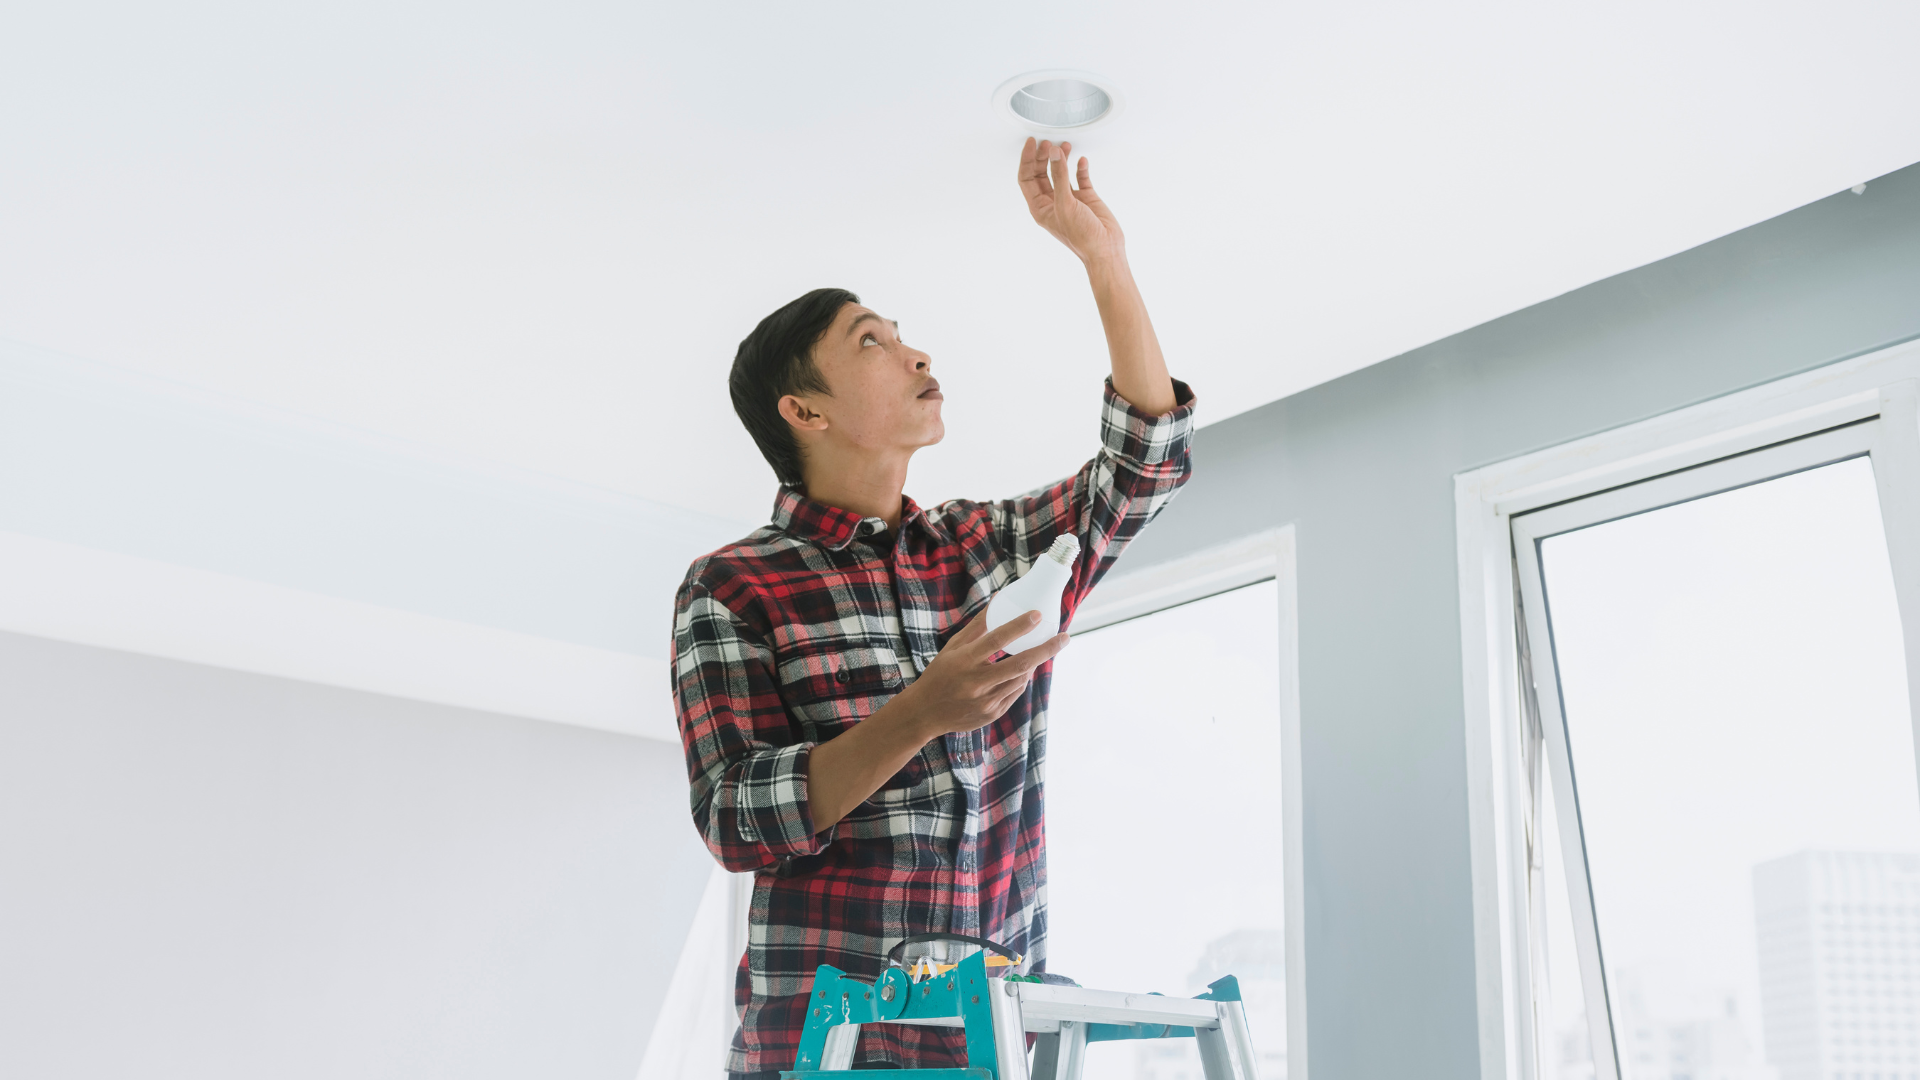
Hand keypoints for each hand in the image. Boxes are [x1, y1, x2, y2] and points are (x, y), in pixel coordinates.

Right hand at [896, 607, 1068, 737]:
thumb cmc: (940, 673)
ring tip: (1042, 650)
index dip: (1020, 626)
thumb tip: (998, 599)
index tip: (1038, 614)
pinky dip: (1021, 679)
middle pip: (1020, 664)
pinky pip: (1015, 692)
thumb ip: (978, 625)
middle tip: (1064, 637)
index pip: (997, 640)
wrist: (925, 713)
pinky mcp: (992, 714)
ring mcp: (986, 701)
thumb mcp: (954, 647)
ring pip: (1021, 678)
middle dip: (1047, 649)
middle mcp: (976, 682)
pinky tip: (1022, 671)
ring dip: (1034, 663)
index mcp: (965, 661)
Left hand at [1017, 137, 1125, 265]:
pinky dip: (1080, 168)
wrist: (1105, 249)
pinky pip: (1080, 178)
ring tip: (1064, 146)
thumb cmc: (1081, 237)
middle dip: (1043, 156)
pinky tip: (1081, 160)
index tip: (1032, 143)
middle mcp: (1052, 202)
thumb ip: (1059, 177)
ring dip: (1061, 159)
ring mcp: (1069, 199)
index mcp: (1040, 207)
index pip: (1027, 178)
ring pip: (1060, 173)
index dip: (1027, 160)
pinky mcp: (1085, 198)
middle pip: (1041, 173)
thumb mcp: (1065, 204)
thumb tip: (1054, 154)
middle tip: (1048, 142)